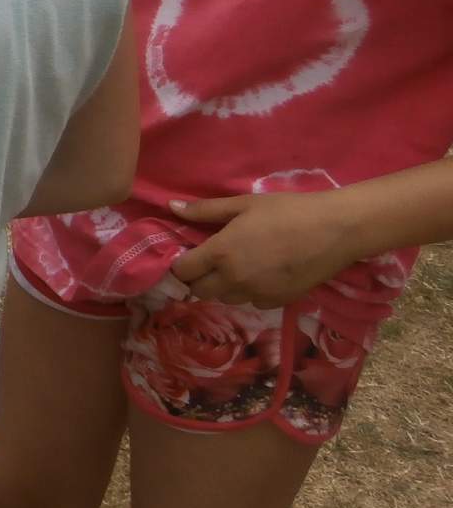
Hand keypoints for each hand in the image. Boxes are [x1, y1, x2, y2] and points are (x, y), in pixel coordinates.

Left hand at [170, 191, 361, 308]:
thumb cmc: (286, 211)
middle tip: (208, 262)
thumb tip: (172, 207)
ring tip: (235, 266)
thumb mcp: (242, 204)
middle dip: (198, 279)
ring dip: (223, 287)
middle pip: (200, 291)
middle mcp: (234, 279)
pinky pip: (252, 303)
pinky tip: (259, 274)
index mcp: (221, 253)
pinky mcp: (278, 302)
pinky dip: (249, 293)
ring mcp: (257, 294)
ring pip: (226, 299)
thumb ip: (205, 210)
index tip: (187, 254)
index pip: (183, 271)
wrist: (335, 231)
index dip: (180, 264)